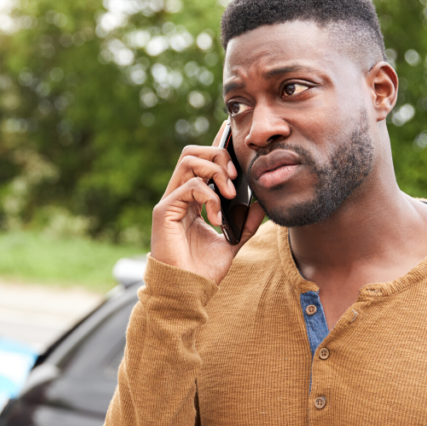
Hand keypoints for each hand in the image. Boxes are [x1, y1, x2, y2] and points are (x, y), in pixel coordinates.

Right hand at [151, 121, 264, 284]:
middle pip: (193, 152)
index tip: (231, 134)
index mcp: (191, 199)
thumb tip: (262, 204)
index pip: (202, 161)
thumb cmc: (203, 270)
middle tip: (236, 178)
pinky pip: (189, 186)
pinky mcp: (164, 211)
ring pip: (189, 160)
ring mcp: (169, 201)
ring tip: (229, 195)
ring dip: (216, 172)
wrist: (188, 292)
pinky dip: (210, 198)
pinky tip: (217, 217)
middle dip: (219, 156)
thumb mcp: (232, 242)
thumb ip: (245, 222)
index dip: (216, 144)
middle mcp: (178, 195)